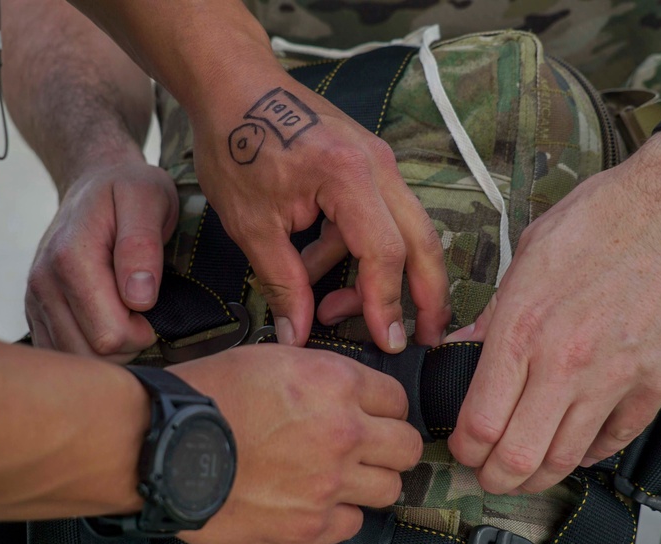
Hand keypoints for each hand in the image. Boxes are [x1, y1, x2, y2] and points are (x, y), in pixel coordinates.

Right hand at [26, 161, 178, 360]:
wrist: (95, 182)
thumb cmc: (130, 190)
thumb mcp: (148, 199)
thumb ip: (142, 245)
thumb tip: (139, 298)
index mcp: (70, 258)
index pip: (109, 335)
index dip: (142, 332)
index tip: (152, 306)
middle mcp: (43, 281)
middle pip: (90, 354)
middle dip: (126, 344)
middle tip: (141, 312)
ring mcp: (35, 298)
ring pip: (74, 358)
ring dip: (108, 349)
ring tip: (124, 314)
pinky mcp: (34, 309)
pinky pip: (59, 353)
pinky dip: (87, 347)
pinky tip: (104, 322)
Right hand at [170, 344, 422, 543]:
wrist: (161, 444)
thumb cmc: (204, 396)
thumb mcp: (269, 359)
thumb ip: (319, 376)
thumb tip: (345, 392)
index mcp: (335, 383)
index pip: (397, 399)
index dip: (383, 408)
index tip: (370, 417)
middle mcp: (343, 432)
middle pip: (407, 448)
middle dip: (390, 447)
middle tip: (367, 450)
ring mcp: (329, 484)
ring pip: (389, 489)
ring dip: (369, 483)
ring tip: (337, 479)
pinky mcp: (308, 527)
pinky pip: (353, 525)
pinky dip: (339, 516)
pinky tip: (312, 503)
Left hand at [189, 71, 450, 349]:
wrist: (233, 84)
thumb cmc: (236, 140)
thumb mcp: (251, 224)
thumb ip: (281, 282)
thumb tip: (297, 334)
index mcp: (349, 176)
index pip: (384, 253)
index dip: (387, 304)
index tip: (389, 342)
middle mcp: (378, 166)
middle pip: (421, 241)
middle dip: (427, 295)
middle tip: (425, 337)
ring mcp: (378, 162)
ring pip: (403, 231)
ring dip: (382, 276)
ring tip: (337, 310)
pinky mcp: (367, 165)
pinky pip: (378, 217)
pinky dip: (358, 250)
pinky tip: (319, 269)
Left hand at [445, 133, 660, 494]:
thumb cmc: (604, 217)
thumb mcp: (528, 255)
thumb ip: (493, 314)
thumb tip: (462, 348)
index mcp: (522, 328)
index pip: (479, 421)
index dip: (463, 449)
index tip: (462, 449)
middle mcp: (565, 361)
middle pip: (517, 457)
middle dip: (494, 478)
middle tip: (488, 475)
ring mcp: (615, 377)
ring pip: (565, 459)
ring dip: (538, 477)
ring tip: (525, 473)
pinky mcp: (658, 383)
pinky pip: (615, 439)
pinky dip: (589, 452)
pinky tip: (575, 446)